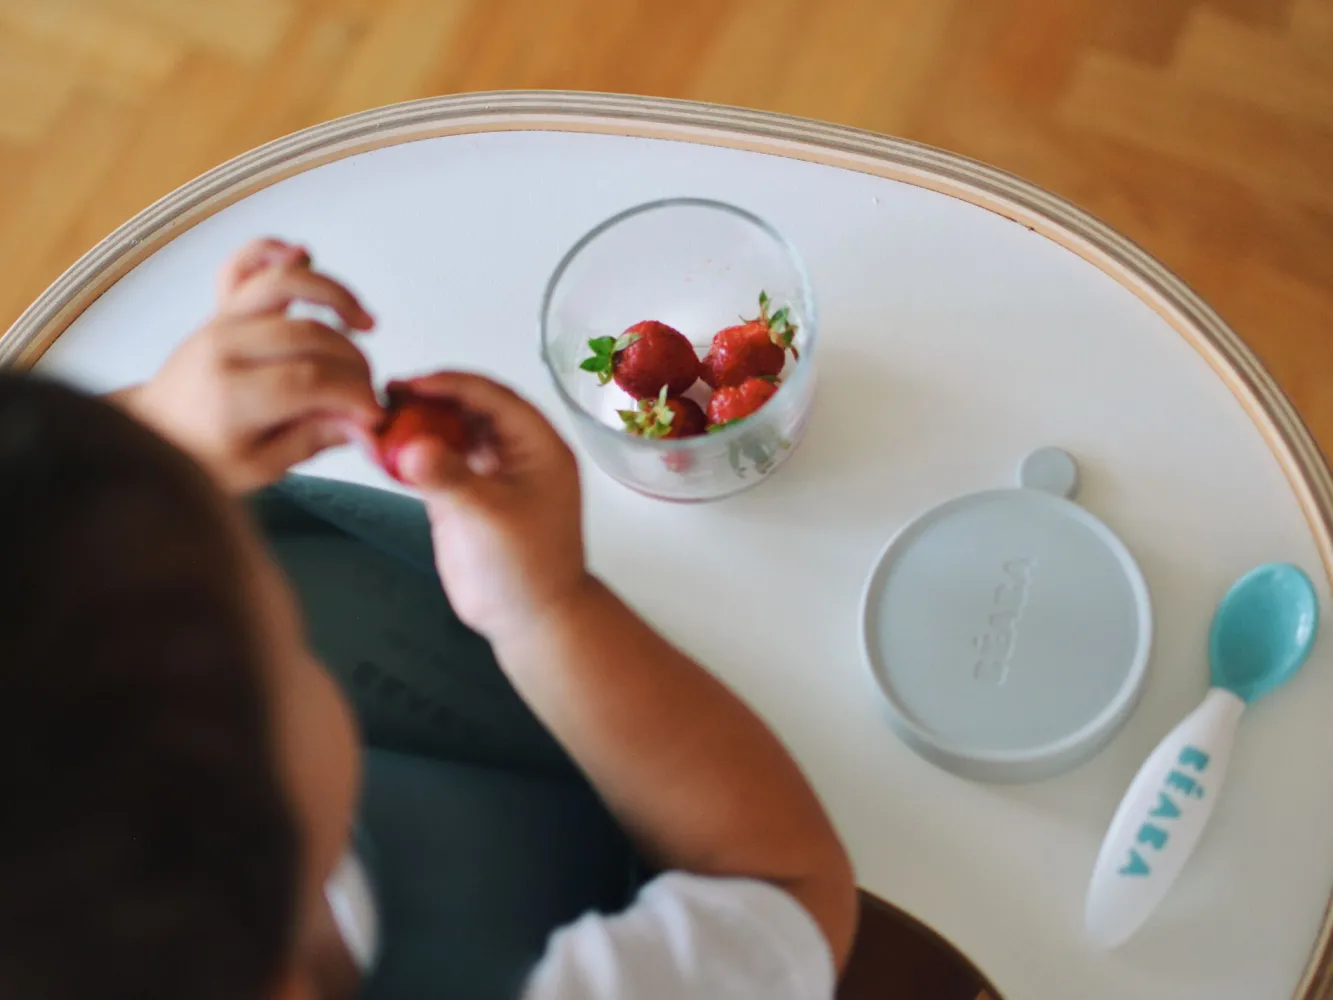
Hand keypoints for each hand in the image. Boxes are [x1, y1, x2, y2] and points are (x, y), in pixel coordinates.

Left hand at [117, 239, 380, 492]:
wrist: (158, 434)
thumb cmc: (206, 456)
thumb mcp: (261, 467)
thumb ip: (314, 439)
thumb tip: (365, 426)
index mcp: (231, 395)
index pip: (311, 381)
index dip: (354, 394)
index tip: (376, 414)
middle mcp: (225, 348)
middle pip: (310, 336)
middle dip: (354, 363)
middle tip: (369, 390)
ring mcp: (221, 321)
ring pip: (284, 283)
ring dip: (335, 295)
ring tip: (365, 323)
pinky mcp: (221, 309)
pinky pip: (245, 264)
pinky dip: (275, 252)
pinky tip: (306, 257)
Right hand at [387, 372, 588, 644]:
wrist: (528, 618)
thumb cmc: (527, 569)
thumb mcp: (490, 519)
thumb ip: (450, 479)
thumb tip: (411, 445)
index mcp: (539, 446)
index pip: (494, 398)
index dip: (453, 384)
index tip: (413, 384)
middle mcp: (515, 451)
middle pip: (469, 407)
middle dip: (430, 399)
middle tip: (387, 395)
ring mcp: (488, 470)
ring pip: (451, 430)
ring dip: (418, 422)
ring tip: (378, 416)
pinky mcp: (464, 491)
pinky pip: (437, 458)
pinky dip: (412, 451)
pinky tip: (383, 446)